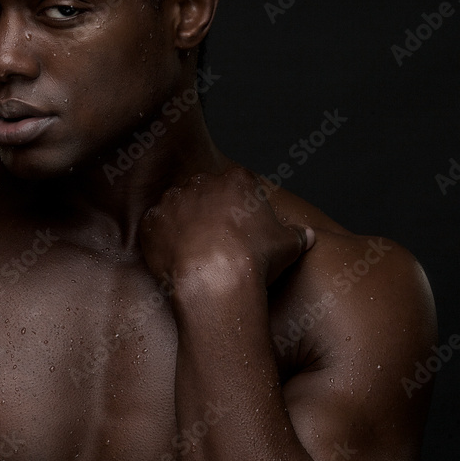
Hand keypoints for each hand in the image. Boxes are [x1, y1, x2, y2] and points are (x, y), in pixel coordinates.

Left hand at [138, 168, 314, 289]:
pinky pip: (154, 227)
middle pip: (203, 191)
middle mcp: (201, 182)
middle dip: (207, 210)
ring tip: (193, 250)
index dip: (238, 207)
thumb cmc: (254, 259)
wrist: (217, 281)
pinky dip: (161, 239)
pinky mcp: (151, 222)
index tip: (239, 227)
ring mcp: (172, 200)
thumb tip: (308, 235)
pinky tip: (173, 257)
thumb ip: (297, 235)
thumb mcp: (288, 245)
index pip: (236, 185)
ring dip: (182, 223)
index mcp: (236, 180)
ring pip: (176, 206)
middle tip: (215, 239)